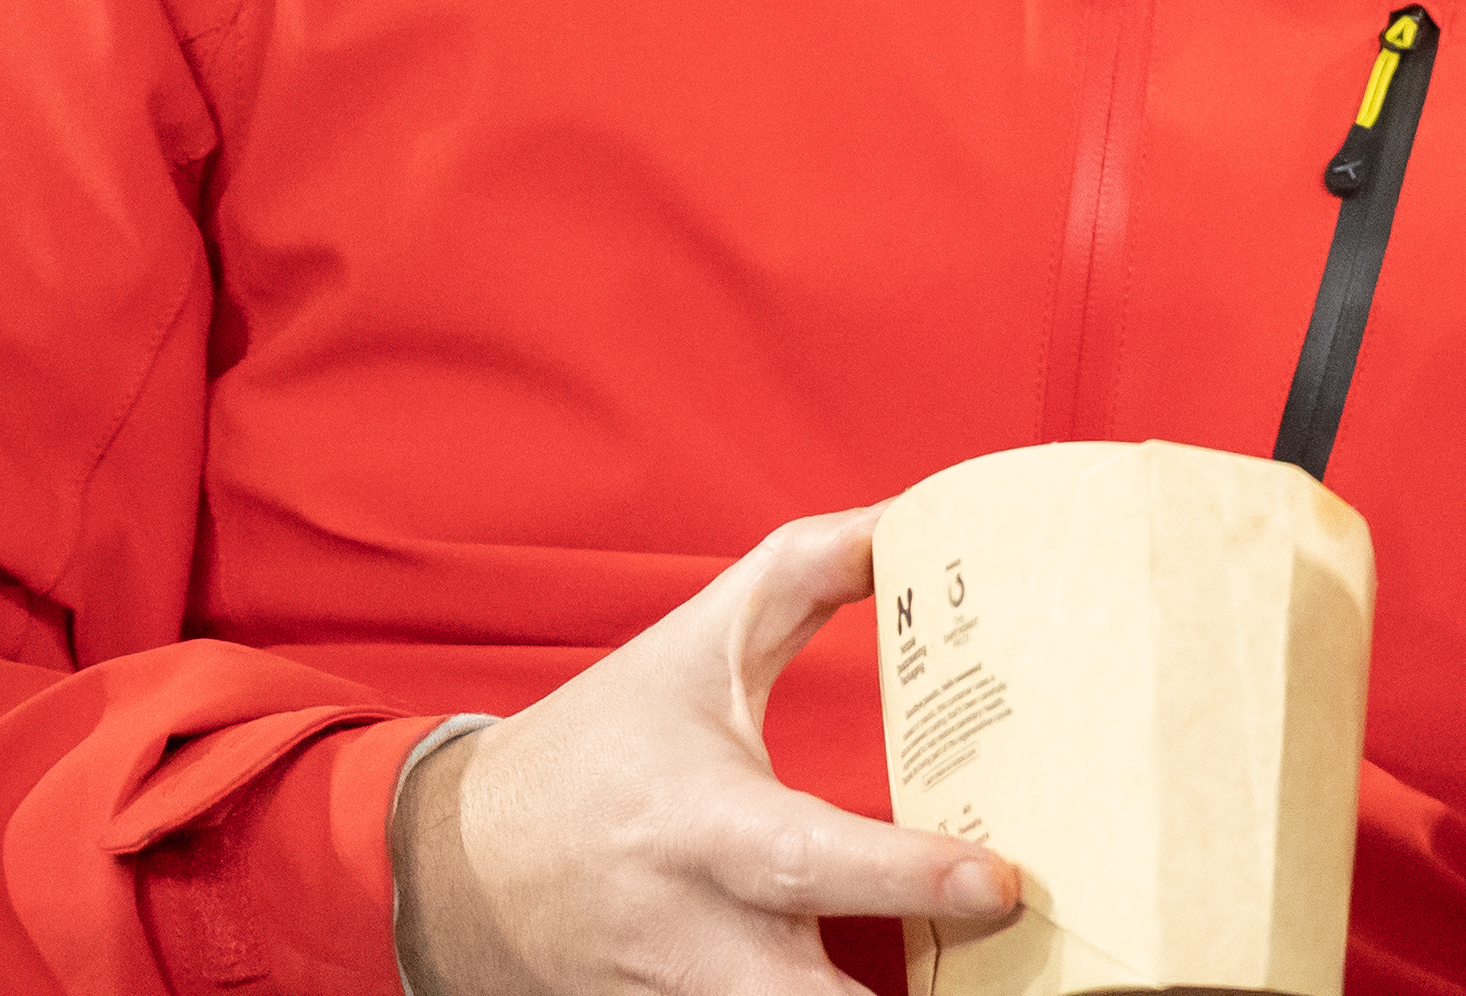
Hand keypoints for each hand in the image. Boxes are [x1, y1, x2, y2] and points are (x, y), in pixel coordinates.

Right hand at [394, 511, 1016, 995]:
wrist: (450, 866)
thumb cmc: (595, 750)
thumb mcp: (693, 646)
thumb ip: (807, 573)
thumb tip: (916, 516)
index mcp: (701, 827)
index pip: (810, 865)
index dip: (908, 879)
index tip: (1003, 884)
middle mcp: (692, 933)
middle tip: (1016, 960)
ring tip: (989, 985)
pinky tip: (908, 992)